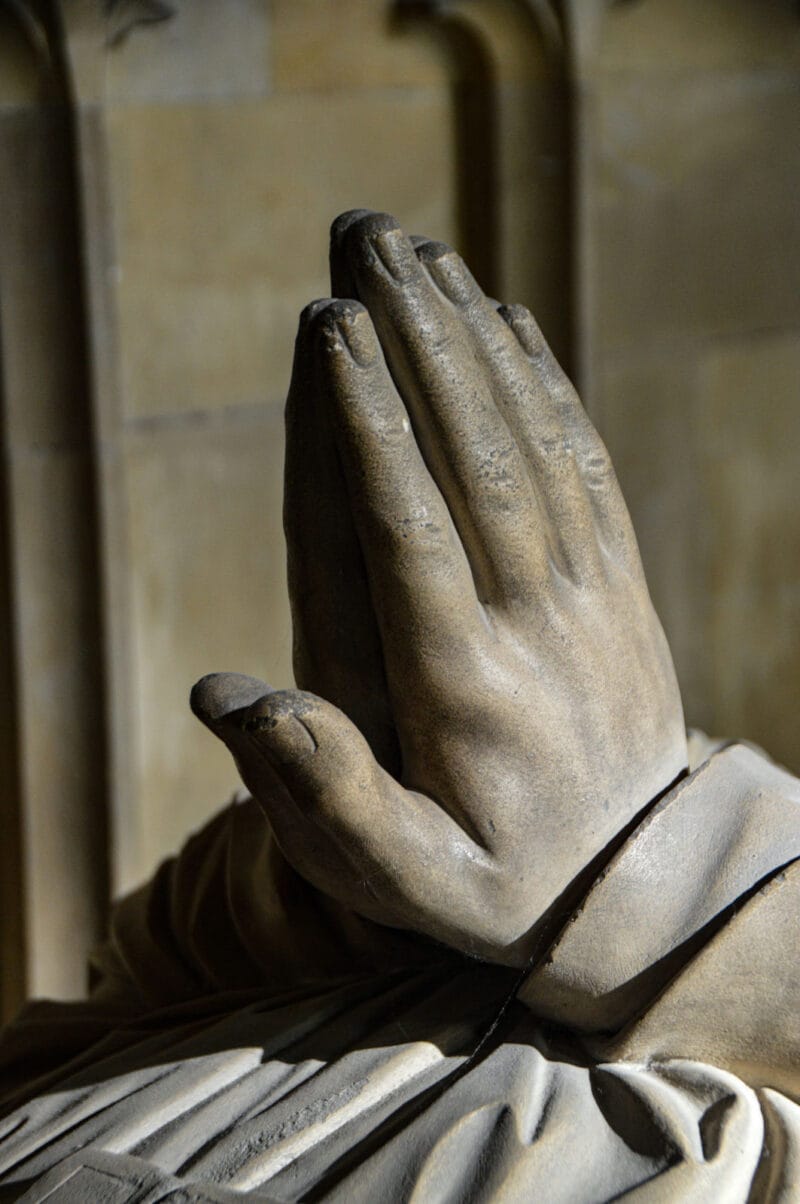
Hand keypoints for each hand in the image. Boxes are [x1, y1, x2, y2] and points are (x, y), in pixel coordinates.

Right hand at [193, 212, 686, 965]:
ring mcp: (589, 597)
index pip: (409, 530)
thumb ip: (320, 794)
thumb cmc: (492, 880)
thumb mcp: (399, 877)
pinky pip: (587, 466)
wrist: (632, 884)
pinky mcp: (622, 585)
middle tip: (365, 239)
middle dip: (415, 340)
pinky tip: (509, 321)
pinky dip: (548, 386)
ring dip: (475, 339)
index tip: (330, 327)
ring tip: (421, 252)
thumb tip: (230, 696)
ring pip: (533, 444)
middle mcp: (533, 625)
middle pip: (474, 457)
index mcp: (460, 687)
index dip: (369, 425)